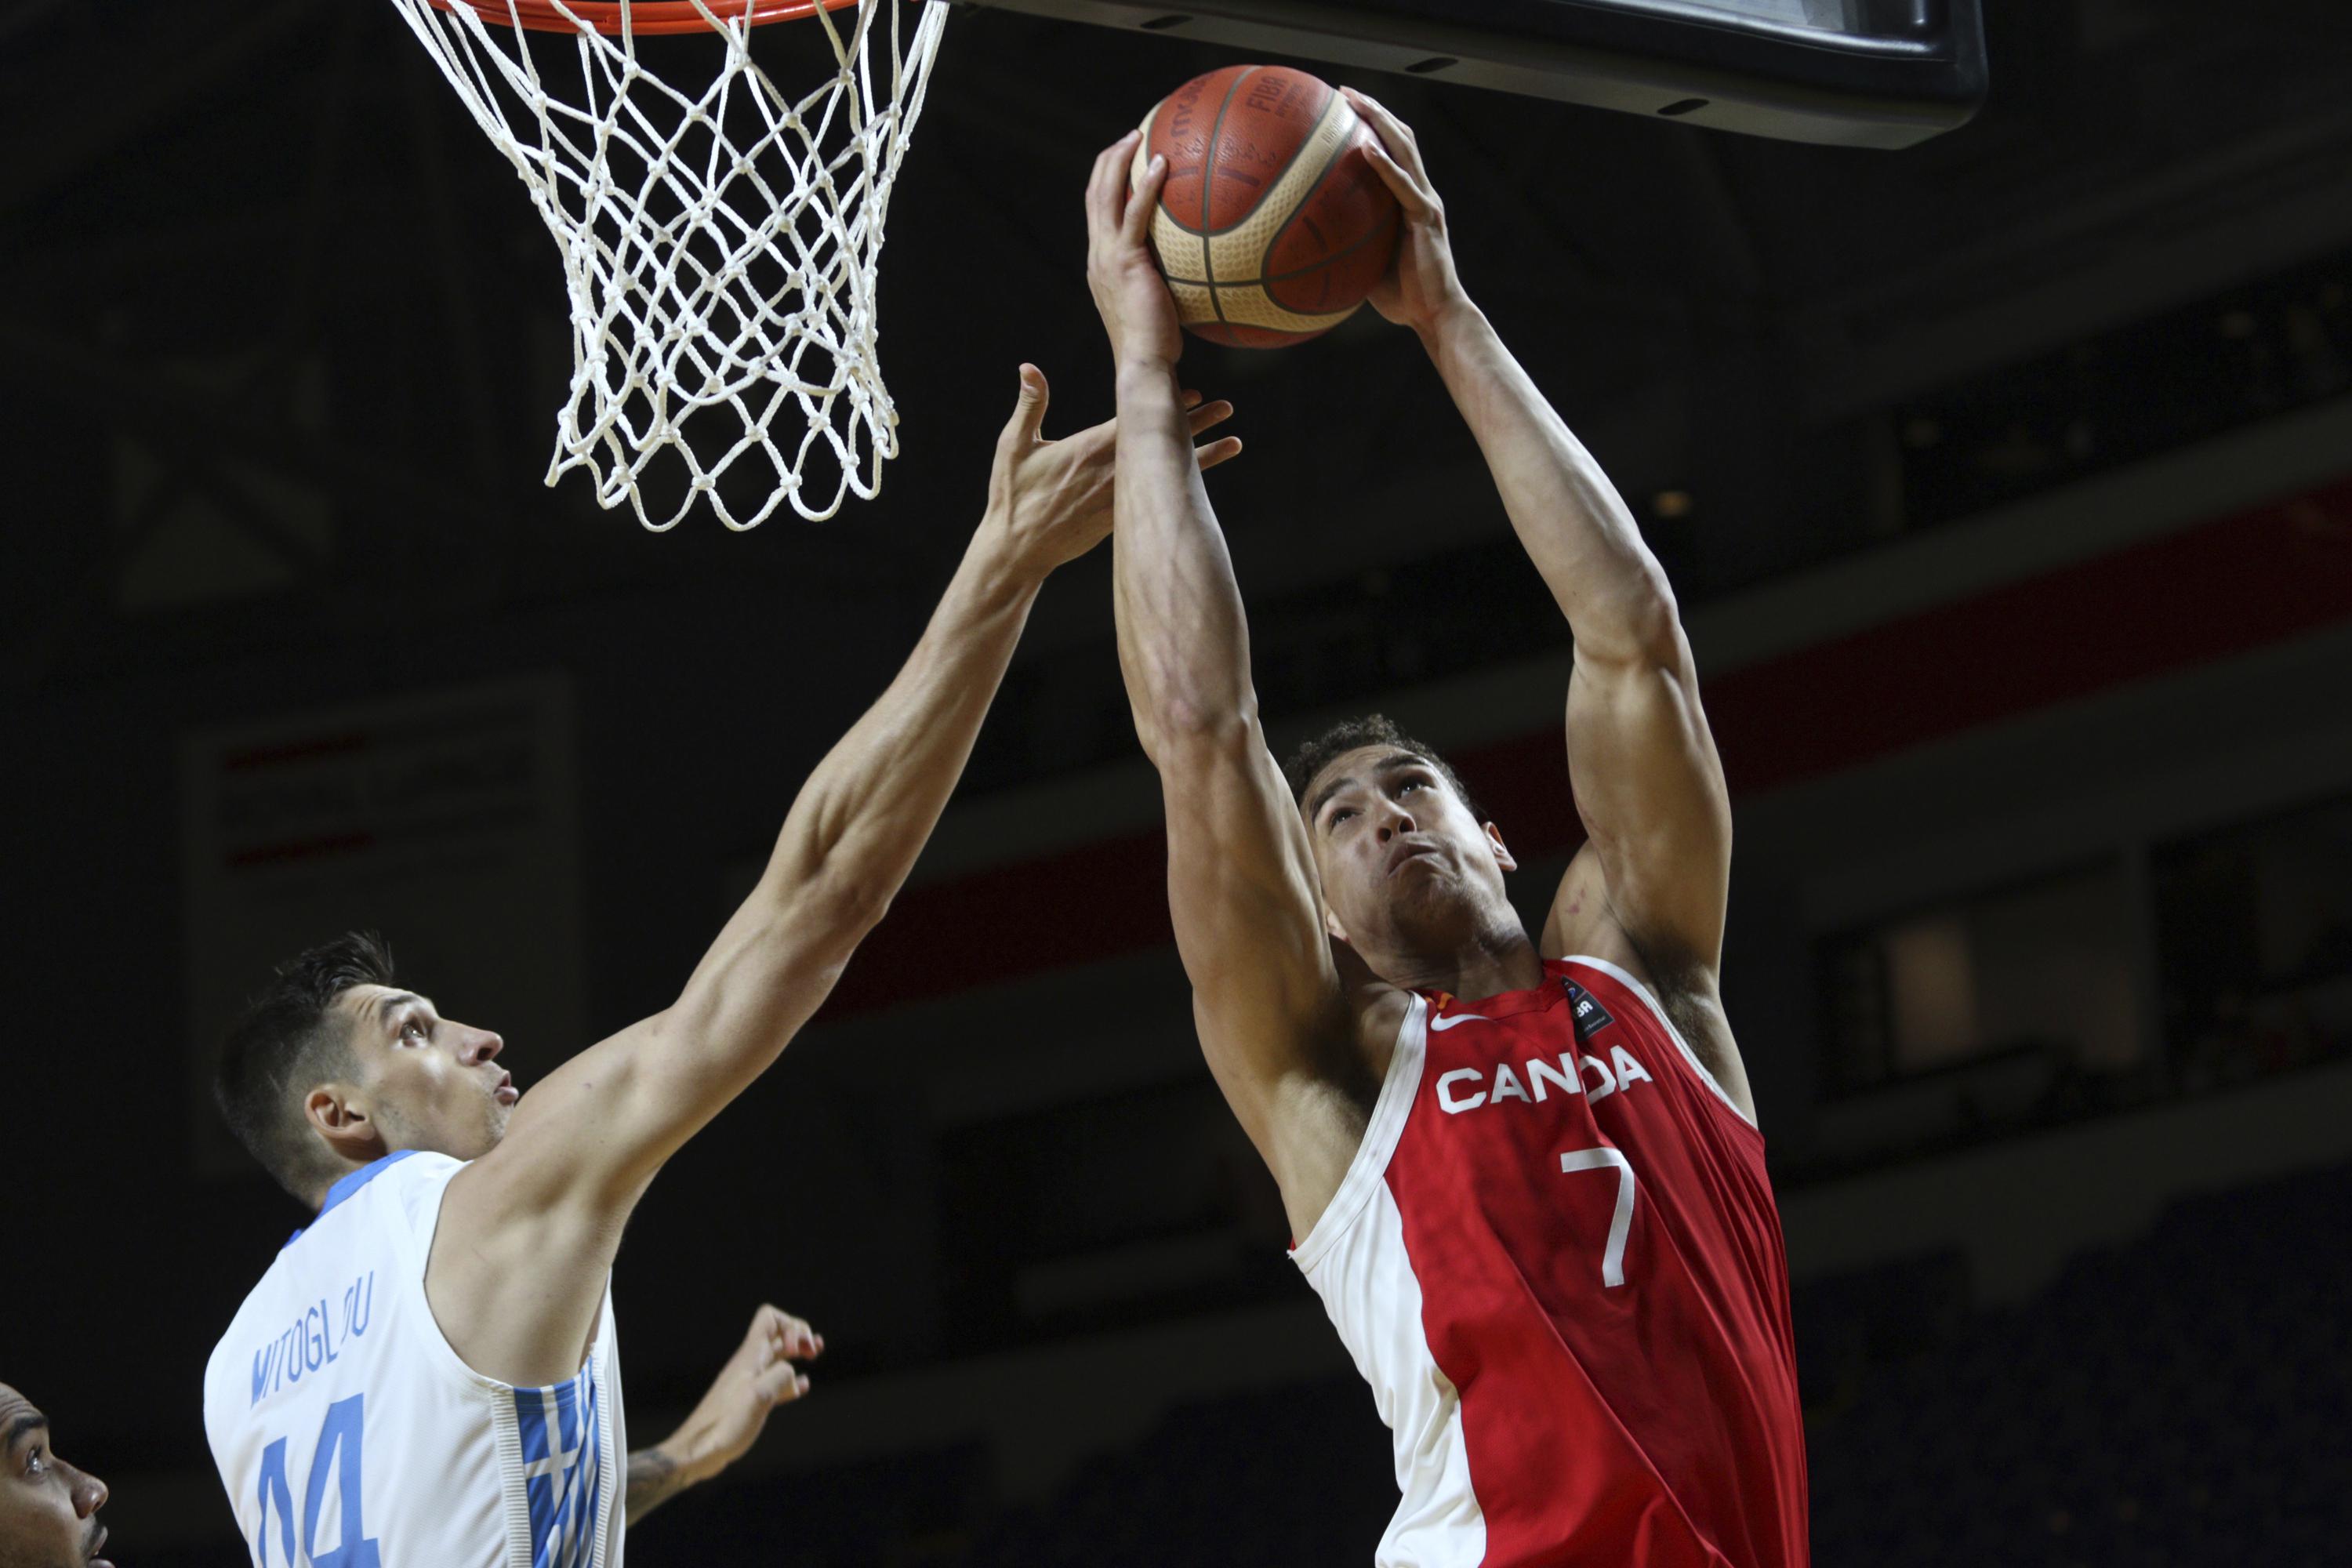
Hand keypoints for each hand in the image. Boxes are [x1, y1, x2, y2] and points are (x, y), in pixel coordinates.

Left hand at [665, 1304, 822, 1483]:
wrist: (699, 1451)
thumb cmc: (725, 1425)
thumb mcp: (759, 1397)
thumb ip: (780, 1377)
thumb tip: (794, 1374)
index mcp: (750, 1357)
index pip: (770, 1318)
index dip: (791, 1326)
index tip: (797, 1351)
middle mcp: (749, 1364)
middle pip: (777, 1334)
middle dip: (799, 1335)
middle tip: (813, 1351)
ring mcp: (749, 1382)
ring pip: (777, 1357)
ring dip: (797, 1353)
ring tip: (815, 1356)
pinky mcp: (749, 1401)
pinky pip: (774, 1382)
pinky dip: (791, 1380)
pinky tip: (801, 1388)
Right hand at [983, 363, 1241, 577]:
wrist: (1018, 550)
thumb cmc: (1013, 497)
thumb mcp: (1014, 446)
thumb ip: (1030, 405)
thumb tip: (1028, 367)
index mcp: (1088, 449)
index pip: (1135, 420)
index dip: (1166, 404)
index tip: (1194, 391)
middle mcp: (1112, 473)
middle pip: (1161, 442)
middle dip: (1196, 424)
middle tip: (1226, 407)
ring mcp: (1119, 498)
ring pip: (1168, 472)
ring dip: (1203, 456)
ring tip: (1235, 443)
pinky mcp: (1120, 519)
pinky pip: (1159, 498)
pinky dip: (1183, 485)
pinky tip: (1203, 478)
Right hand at [1086, 132, 1184, 367]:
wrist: (1145, 363)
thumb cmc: (1158, 346)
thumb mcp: (1160, 307)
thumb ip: (1169, 282)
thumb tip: (1202, 272)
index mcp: (1101, 264)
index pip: (1098, 215)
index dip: (1106, 184)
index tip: (1125, 162)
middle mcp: (1097, 256)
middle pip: (1093, 195)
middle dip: (1108, 161)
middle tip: (1129, 137)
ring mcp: (1106, 257)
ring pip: (1104, 195)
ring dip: (1118, 160)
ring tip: (1138, 136)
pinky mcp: (1124, 261)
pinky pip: (1134, 213)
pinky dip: (1145, 185)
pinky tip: (1163, 163)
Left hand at [1342, 87, 1470, 335]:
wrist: (1435, 316)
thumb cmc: (1401, 297)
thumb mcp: (1365, 266)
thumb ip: (1348, 245)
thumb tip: (1306, 246)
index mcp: (1408, 201)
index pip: (1393, 151)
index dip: (1373, 125)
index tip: (1342, 109)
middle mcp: (1421, 194)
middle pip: (1400, 138)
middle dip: (1373, 110)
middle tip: (1343, 92)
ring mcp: (1425, 203)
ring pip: (1405, 150)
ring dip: (1380, 121)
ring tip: (1354, 102)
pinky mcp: (1426, 219)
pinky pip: (1403, 187)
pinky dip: (1385, 166)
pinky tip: (1364, 148)